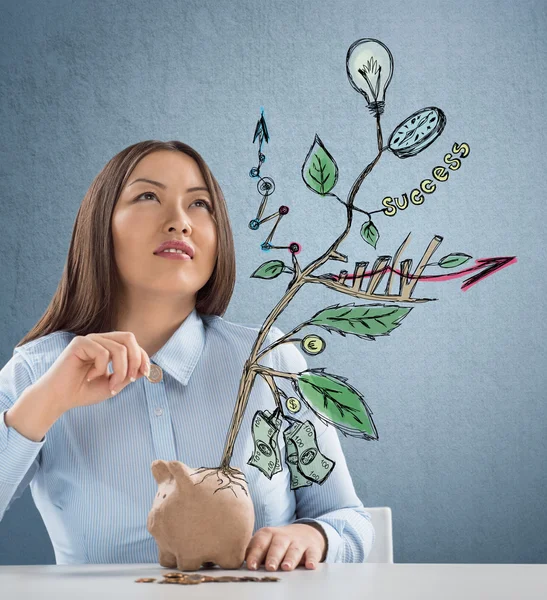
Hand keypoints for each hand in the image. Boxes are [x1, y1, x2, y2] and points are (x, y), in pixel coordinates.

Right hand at [35, 331, 150, 412]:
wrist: (59, 398)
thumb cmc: (84, 391)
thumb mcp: (114, 384)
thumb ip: (129, 374)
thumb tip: (146, 367)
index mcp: (109, 346)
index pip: (133, 343)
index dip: (143, 357)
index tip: (146, 374)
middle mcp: (100, 339)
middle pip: (129, 338)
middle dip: (135, 360)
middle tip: (131, 379)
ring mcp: (90, 339)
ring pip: (119, 348)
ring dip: (120, 371)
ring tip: (110, 385)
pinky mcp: (79, 343)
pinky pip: (102, 353)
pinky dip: (101, 369)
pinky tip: (89, 377)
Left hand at [245, 523, 326, 570]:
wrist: (304, 532)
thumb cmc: (278, 542)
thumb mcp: (264, 543)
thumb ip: (252, 551)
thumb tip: (232, 561)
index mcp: (267, 535)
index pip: (260, 543)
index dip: (255, 554)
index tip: (251, 566)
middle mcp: (283, 537)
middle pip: (277, 545)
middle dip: (273, 556)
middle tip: (270, 567)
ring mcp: (298, 542)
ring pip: (294, 549)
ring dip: (290, 558)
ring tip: (286, 567)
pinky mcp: (312, 548)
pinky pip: (313, 553)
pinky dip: (312, 559)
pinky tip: (310, 566)